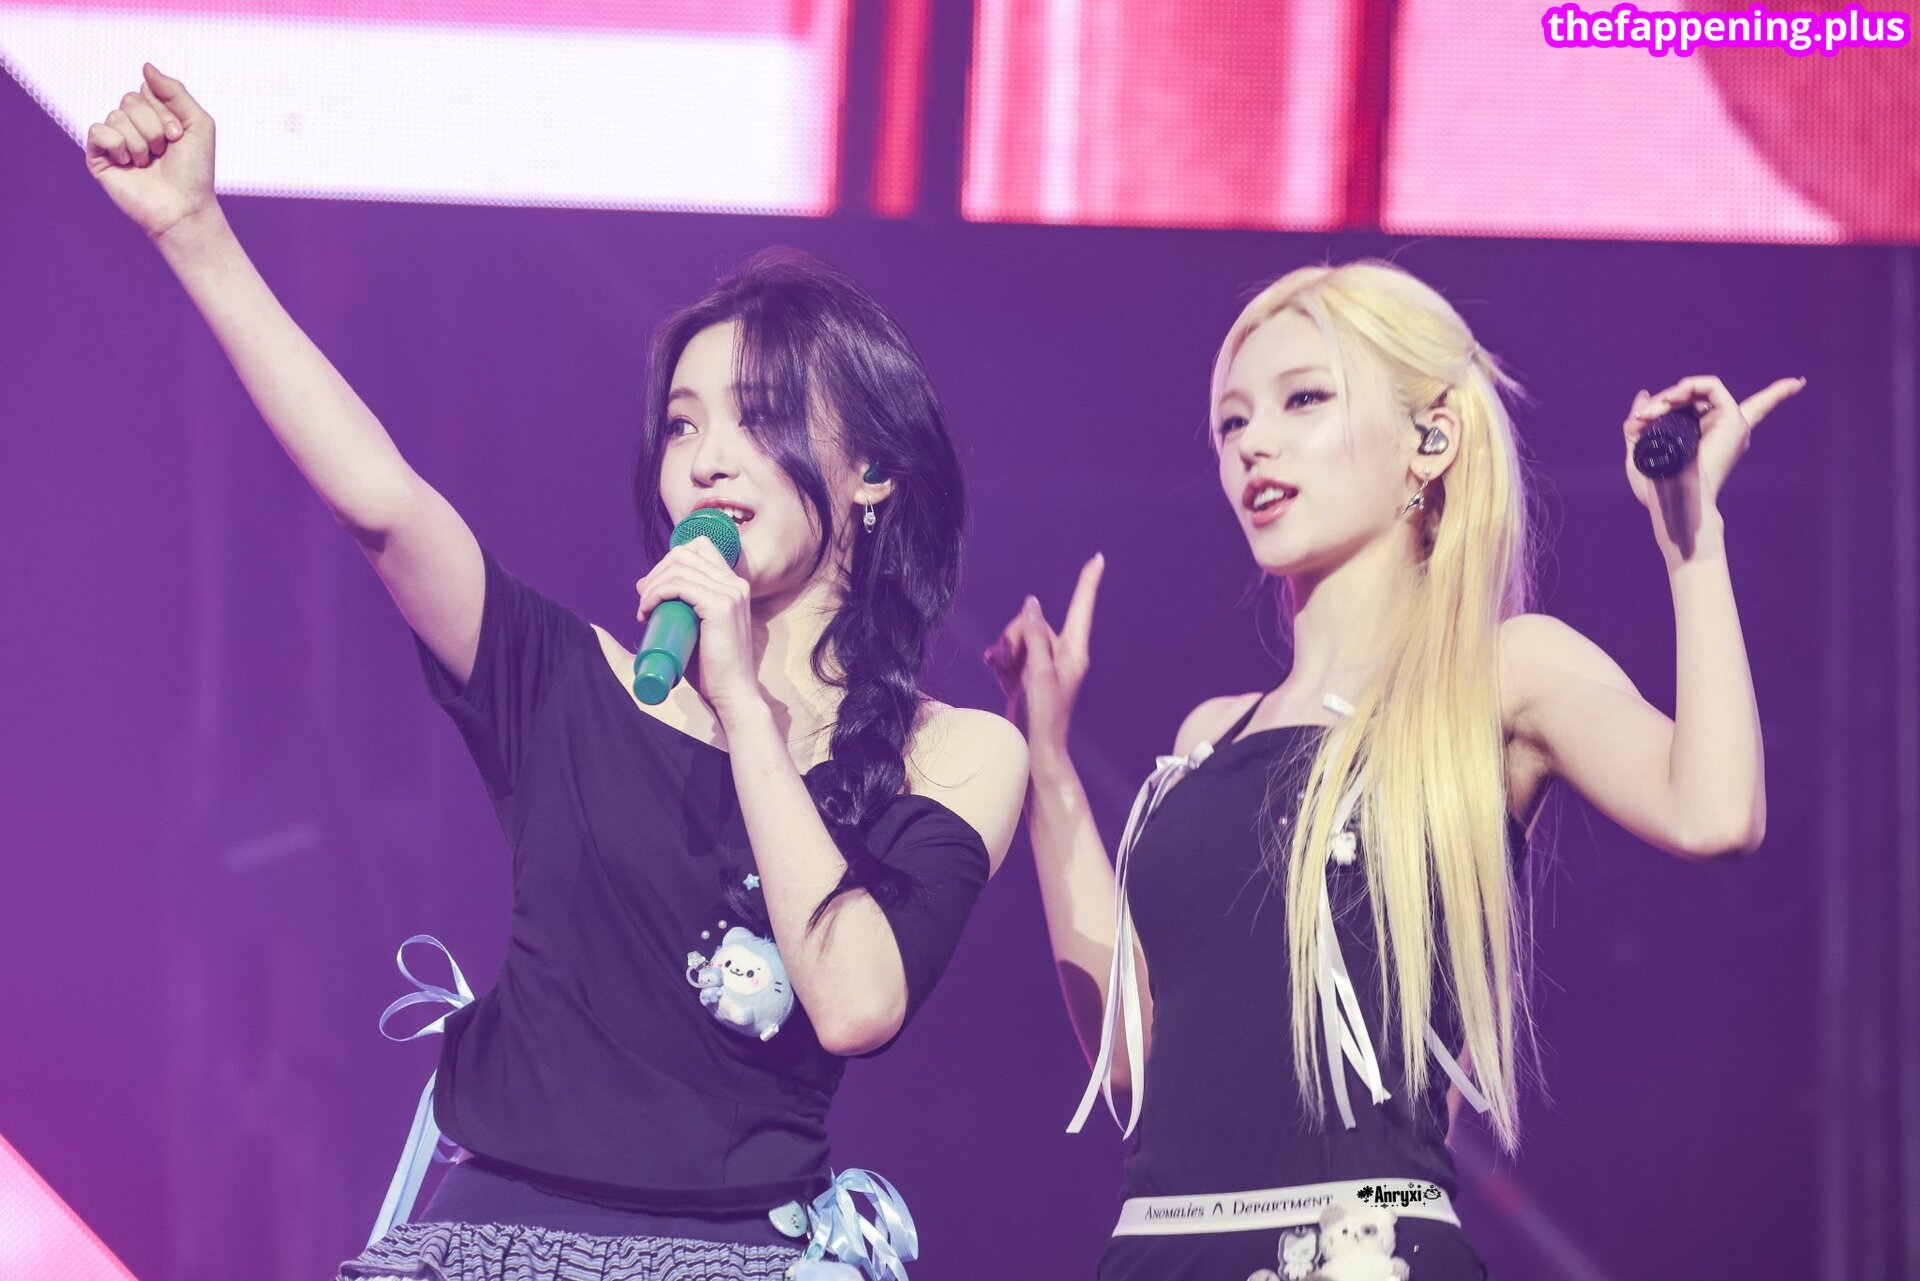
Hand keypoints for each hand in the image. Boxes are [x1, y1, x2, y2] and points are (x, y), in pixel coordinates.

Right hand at [84, 64, 216, 240]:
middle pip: (129, 100)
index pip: (146, 90)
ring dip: (140, 143)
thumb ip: (175, 91)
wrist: (183, 207)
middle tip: (165, 151)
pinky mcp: (98, 156)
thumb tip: (145, 66)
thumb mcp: (198, 123)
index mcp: (153, 115)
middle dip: (153, 128)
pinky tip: (129, 164)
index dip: (165, 112)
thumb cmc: (195, 170)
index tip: (179, 137)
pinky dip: (118, 146)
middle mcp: (131, 124)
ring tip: (149, 163)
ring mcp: (114, 140)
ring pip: (117, 116)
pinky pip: (98, 131)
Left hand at [635, 537, 761, 719]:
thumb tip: (642, 585)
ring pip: (678, 567)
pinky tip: (647, 609)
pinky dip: (657, 593)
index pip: (698, 548)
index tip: (654, 591)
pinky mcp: (721, 606)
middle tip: (644, 603)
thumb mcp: (693, 628)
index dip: (670, 564)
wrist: (732, 694)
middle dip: (657, 573)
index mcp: (734, 585)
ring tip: (644, 610)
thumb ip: (677, 606)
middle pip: (684, 553)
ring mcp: (731, 593)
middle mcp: (736, 583)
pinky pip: (679, 585)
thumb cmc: (712, 668)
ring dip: (652, 585)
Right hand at [982, 553, 1102, 756]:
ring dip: (1004, 651)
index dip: (1088, 582)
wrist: (1035, 748)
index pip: (1081, 608)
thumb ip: (1035, 636)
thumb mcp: (1039, 672)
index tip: (1098, 559)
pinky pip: (1011, 654)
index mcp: (1074, 651)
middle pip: (1033, 623)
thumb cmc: (1044, 715)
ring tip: (1000, 671)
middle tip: (1009, 661)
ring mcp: (1044, 665)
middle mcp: (1061, 654)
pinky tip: (994, 670)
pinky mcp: (1028, 675)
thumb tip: (1032, 605)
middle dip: (1014, 636)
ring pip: (1018, 638)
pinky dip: (1001, 661)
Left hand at [1623, 374, 1803, 559]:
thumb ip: (1640, 423)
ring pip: (1699, 391)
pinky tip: (1671, 399)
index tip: (1798, 383)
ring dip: (1669, 396)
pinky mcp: (1731, 418)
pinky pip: (1711, 386)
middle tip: (1641, 419)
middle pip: (1699, 398)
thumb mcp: (1640, 448)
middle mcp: (1730, 429)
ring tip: (1650, 414)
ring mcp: (1733, 423)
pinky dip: (1687, 386)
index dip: (1777, 396)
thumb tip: (1644, 396)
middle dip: (1665, 401)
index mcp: (1717, 437)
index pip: (1753, 411)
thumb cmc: (1656, 486)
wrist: (1673, 499)